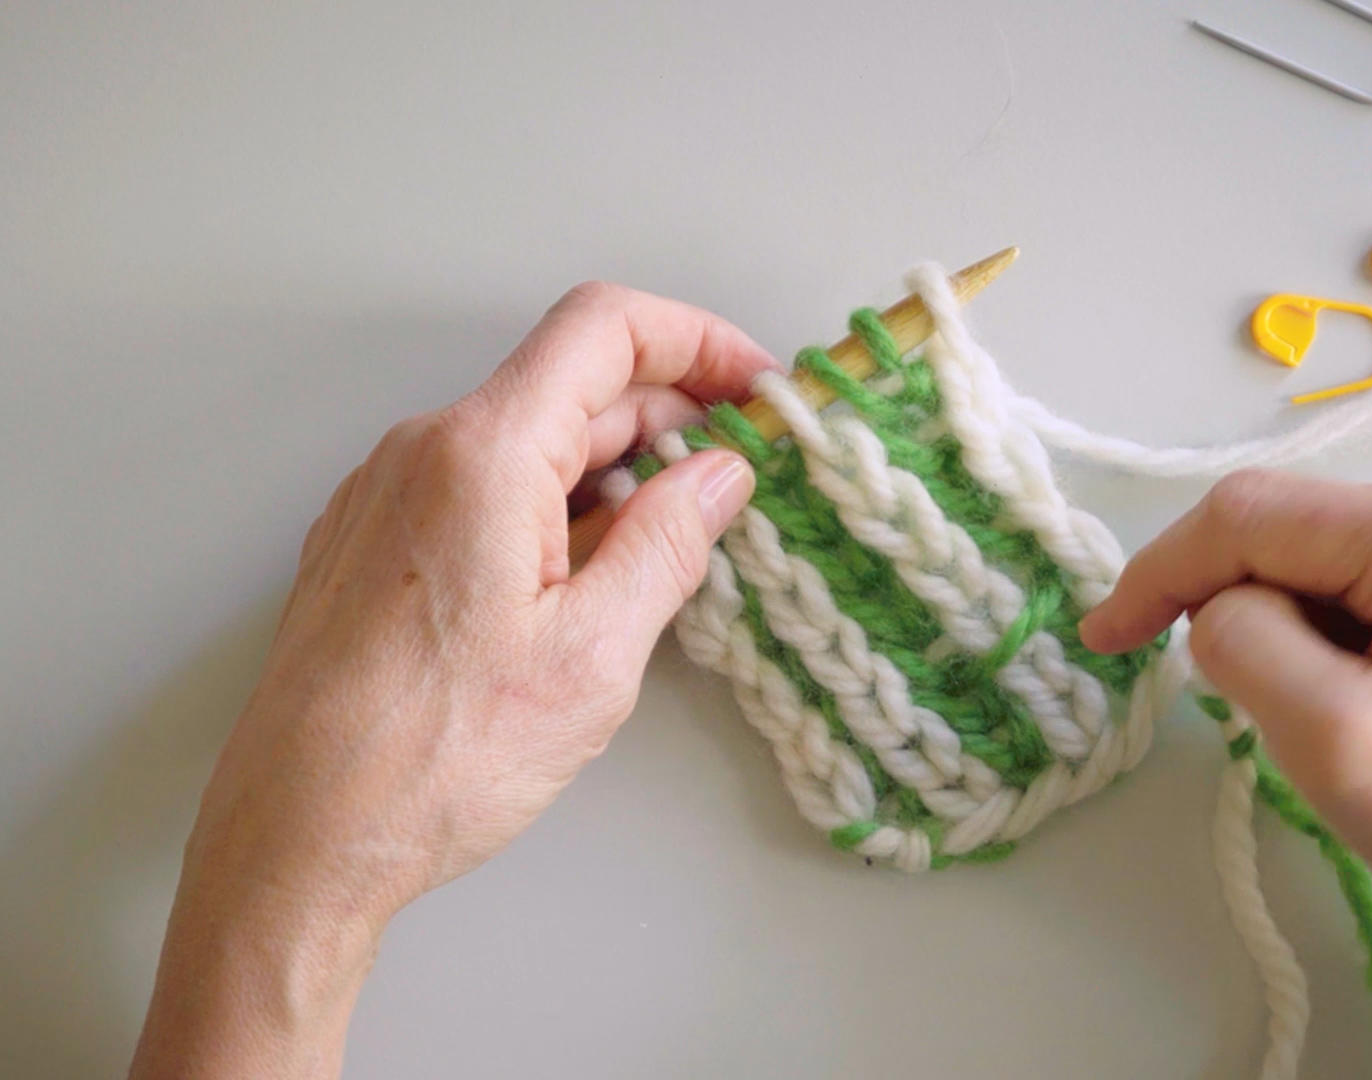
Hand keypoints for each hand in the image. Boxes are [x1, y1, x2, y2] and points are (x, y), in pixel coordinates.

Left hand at [132, 283, 773, 1078]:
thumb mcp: (591, 657)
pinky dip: (557, 503)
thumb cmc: (432, 758)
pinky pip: (483, 486)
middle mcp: (423, 452)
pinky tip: (594, 577)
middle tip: (743, 476)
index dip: (699, 338)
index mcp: (482, 456)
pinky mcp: (374, 543)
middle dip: (671, 414)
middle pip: (571, 382)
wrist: (296, 836)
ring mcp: (388, 495)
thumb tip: (718, 476)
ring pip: (529, 439)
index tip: (758, 385)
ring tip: (680, 542)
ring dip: (617, 467)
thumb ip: (667, 545)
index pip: (605, 327)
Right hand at [1080, 454, 1371, 1078]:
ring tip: (1365, 709)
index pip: (1256, 512)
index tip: (1105, 634)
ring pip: (1353, 542)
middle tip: (1282, 712)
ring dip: (1321, 617)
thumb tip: (1217, 602)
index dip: (1162, 570)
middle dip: (1264, 608)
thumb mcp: (1337, 748)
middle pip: (1309, 525)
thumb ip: (1242, 645)